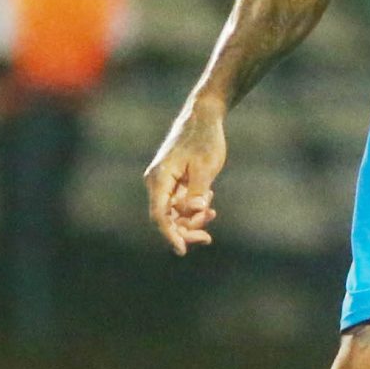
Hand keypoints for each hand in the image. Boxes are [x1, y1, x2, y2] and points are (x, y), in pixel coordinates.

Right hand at [143, 101, 227, 255]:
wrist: (203, 117)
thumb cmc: (204, 138)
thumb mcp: (206, 166)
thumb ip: (198, 191)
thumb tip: (195, 211)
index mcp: (159, 178)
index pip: (159, 215)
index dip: (170, 235)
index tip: (182, 250)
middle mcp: (157, 183)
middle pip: (166, 219)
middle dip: (186, 230)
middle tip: (208, 237)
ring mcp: (165, 184)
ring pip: (174, 214)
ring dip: (192, 220)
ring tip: (212, 212)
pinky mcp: (174, 183)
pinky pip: (180, 205)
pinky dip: (193, 210)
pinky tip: (208, 205)